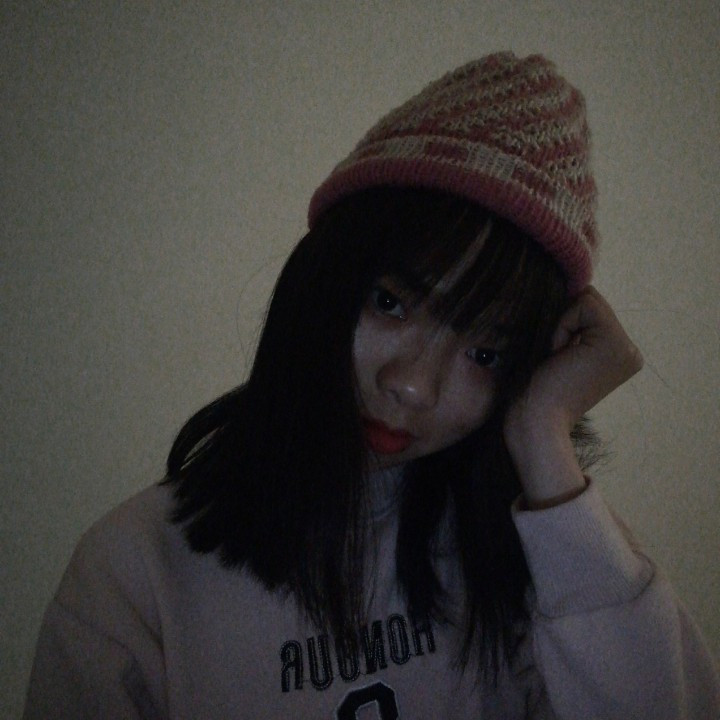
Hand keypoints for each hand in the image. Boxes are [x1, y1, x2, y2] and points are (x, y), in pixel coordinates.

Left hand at [504, 287, 642, 506]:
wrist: (534, 421)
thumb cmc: (533, 391)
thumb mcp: (556, 350)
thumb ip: (571, 324)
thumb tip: (567, 286)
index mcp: (619, 354)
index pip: (589, 308)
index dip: (563, 320)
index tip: (555, 357)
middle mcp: (630, 351)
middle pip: (590, 300)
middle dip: (563, 320)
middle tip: (555, 359)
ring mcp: (627, 348)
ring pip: (587, 298)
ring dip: (561, 324)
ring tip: (558, 358)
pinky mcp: (615, 343)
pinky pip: (583, 304)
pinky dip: (562, 325)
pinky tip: (559, 354)